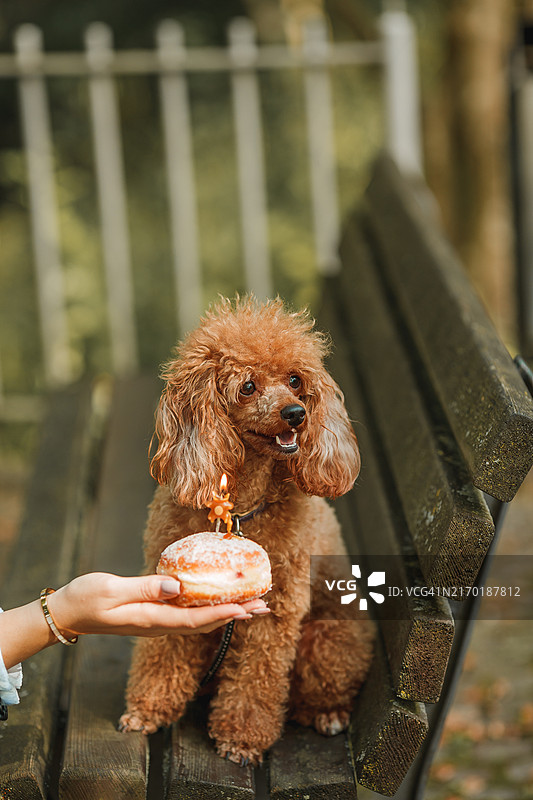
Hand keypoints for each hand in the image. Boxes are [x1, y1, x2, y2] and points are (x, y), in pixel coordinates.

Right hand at [47, 572, 268, 637]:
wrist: (68, 613)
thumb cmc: (87, 598)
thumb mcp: (112, 590)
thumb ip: (144, 587)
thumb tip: (176, 586)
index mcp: (150, 619)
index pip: (194, 619)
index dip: (221, 614)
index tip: (245, 609)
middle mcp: (159, 624)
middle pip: (205, 622)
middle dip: (235, 614)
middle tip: (264, 606)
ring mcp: (157, 621)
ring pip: (200, 620)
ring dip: (228, 613)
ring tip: (253, 606)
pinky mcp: (154, 614)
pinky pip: (189, 614)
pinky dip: (210, 609)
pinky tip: (220, 601)